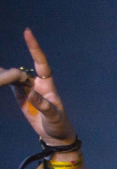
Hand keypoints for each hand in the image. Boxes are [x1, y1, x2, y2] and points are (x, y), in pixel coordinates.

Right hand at [3, 29, 76, 144]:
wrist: (56, 136)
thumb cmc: (59, 125)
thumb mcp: (53, 116)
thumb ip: (43, 104)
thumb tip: (30, 91)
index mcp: (47, 85)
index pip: (41, 63)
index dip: (34, 47)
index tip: (27, 32)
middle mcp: (37, 84)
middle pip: (22, 72)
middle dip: (12, 72)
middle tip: (5, 77)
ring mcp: (28, 91)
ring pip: (14, 78)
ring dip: (6, 75)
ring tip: (0, 77)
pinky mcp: (21, 98)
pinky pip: (11, 86)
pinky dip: (4, 81)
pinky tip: (0, 78)